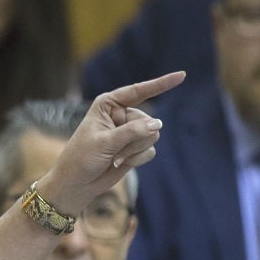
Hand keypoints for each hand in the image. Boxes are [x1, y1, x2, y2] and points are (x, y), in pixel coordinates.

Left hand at [37, 71, 185, 213]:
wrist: (77, 184)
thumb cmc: (82, 158)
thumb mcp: (105, 142)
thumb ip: (132, 132)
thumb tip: (159, 124)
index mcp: (108, 105)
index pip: (138, 91)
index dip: (160, 84)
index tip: (182, 75)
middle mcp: (121, 115)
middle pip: (148, 121)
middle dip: (134, 139)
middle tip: (113, 151)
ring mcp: (129, 131)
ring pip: (152, 136)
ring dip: (134, 150)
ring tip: (114, 158)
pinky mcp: (134, 147)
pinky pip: (150, 150)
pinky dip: (137, 159)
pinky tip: (120, 164)